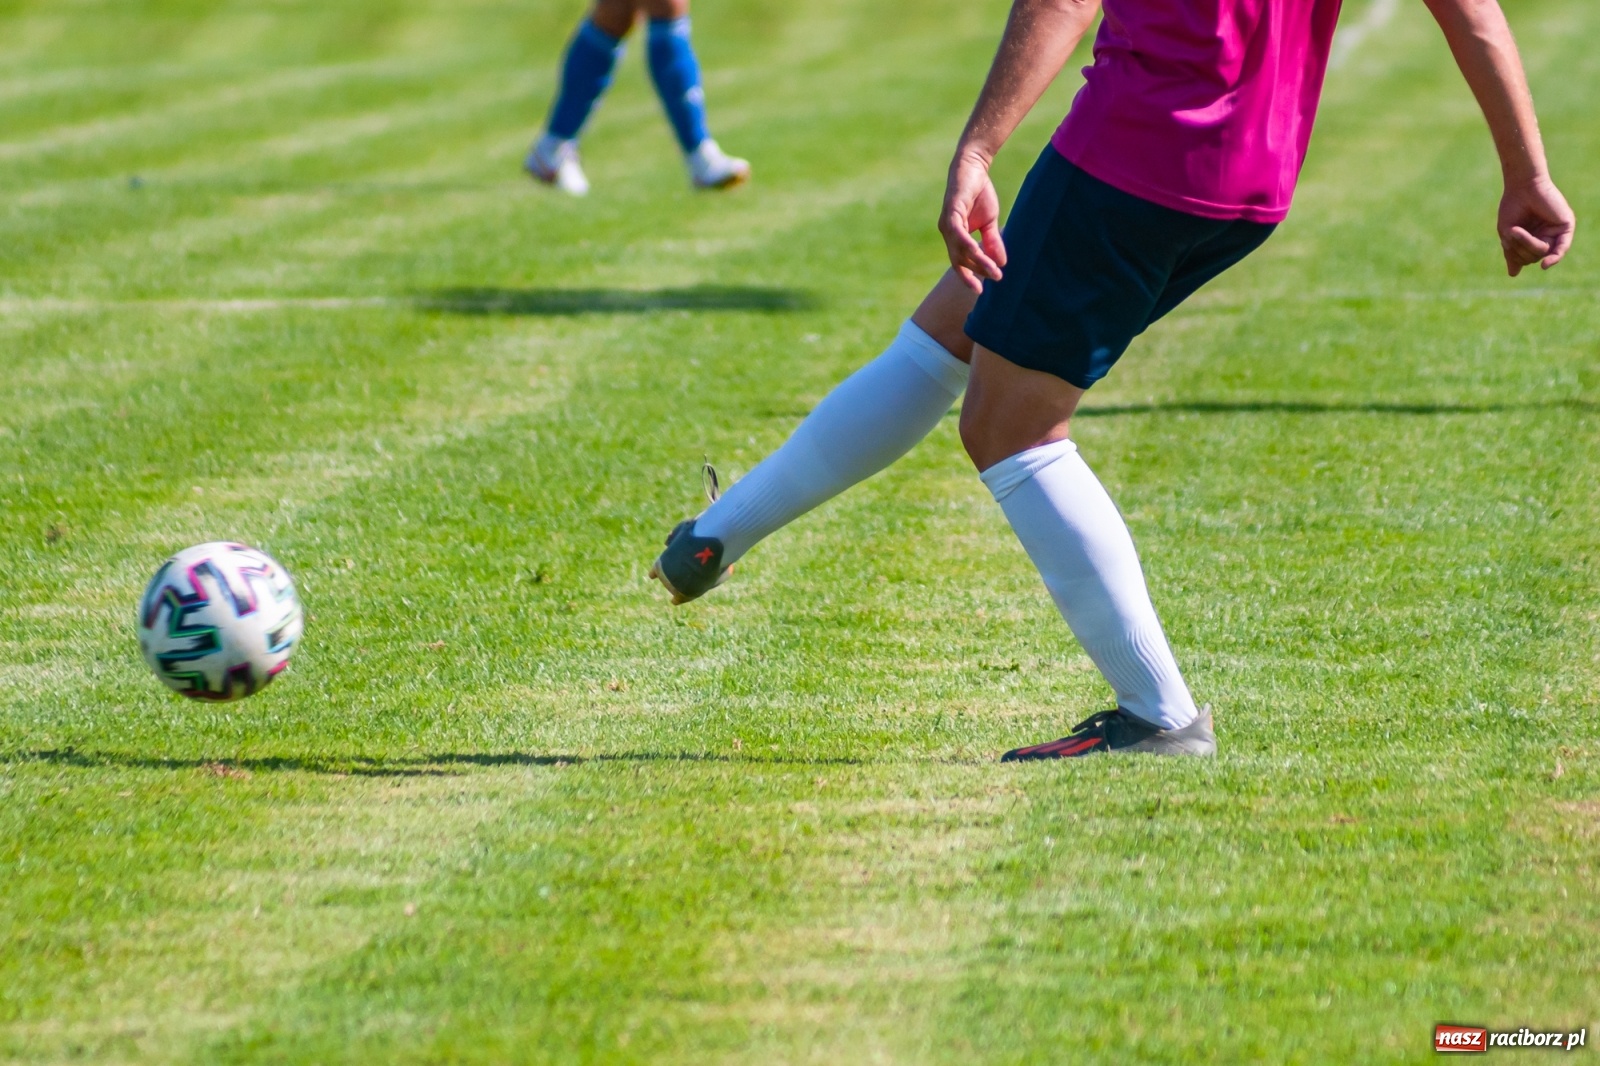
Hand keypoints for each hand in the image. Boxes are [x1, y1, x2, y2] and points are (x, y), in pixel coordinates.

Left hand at [939, 148, 1006, 292]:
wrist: (975, 167)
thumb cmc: (979, 193)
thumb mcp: (989, 222)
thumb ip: (992, 242)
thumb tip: (1001, 263)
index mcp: (955, 237)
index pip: (960, 262)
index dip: (969, 276)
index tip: (980, 291)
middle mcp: (948, 232)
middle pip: (960, 259)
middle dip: (977, 271)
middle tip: (995, 279)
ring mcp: (947, 222)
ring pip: (960, 249)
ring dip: (977, 261)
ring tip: (993, 270)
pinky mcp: (951, 210)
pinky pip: (957, 232)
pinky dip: (966, 243)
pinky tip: (976, 252)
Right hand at [1498, 175, 1574, 275]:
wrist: (1523, 186)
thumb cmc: (1512, 207)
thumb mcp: (1508, 235)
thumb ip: (1513, 254)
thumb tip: (1514, 274)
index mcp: (1531, 239)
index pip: (1524, 259)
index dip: (1514, 255)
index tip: (1506, 240)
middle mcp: (1545, 237)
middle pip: (1533, 257)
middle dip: (1520, 248)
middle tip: (1511, 232)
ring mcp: (1555, 232)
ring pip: (1543, 253)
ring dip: (1528, 245)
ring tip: (1516, 231)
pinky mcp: (1565, 226)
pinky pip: (1561, 248)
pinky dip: (1553, 257)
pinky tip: (1544, 265)